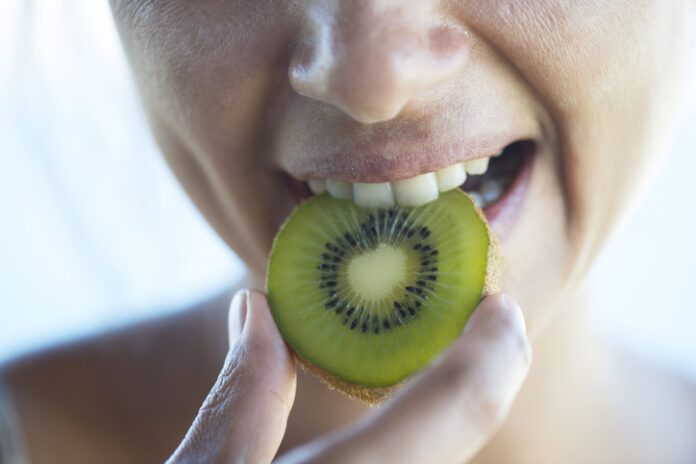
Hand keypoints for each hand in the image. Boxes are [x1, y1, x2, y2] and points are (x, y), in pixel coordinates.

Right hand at [166, 290, 531, 463]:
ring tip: (441, 379)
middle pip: (470, 435)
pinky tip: (406, 441)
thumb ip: (244, 395)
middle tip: (479, 333)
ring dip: (457, 423)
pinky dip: (431, 454)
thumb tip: (255, 307)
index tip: (499, 307)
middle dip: (484, 382)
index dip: (491, 345)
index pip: (458, 403)